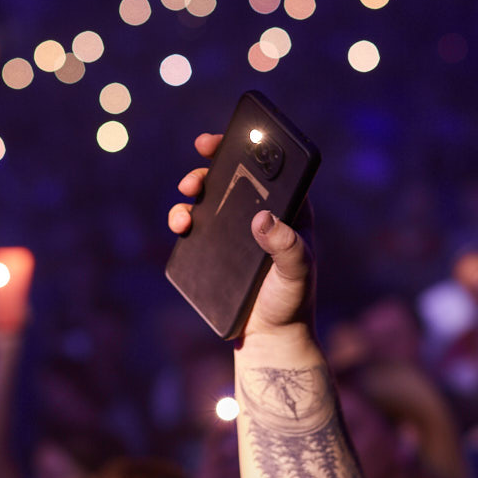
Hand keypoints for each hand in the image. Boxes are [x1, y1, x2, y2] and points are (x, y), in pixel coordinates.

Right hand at [168, 133, 315, 341]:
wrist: (269, 335)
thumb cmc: (292, 300)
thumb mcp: (297, 272)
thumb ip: (286, 247)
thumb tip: (263, 219)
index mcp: (287, 209)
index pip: (267, 169)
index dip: (243, 148)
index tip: (218, 142)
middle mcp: (259, 212)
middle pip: (230, 178)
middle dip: (206, 170)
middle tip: (193, 179)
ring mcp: (234, 230)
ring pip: (208, 199)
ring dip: (190, 196)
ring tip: (183, 211)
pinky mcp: (214, 248)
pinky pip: (195, 225)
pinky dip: (183, 218)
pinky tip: (180, 225)